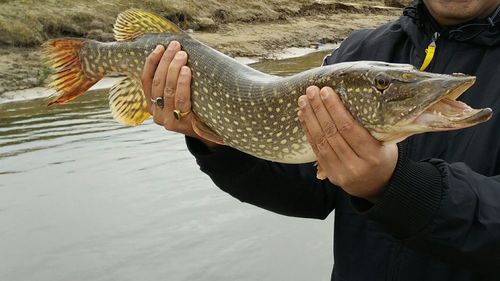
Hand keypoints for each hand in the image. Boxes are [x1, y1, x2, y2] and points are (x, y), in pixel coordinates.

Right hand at [141, 41, 218, 147]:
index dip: (151, 62)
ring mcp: (167, 120)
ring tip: (182, 54)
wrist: (209, 133)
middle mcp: (156, 113)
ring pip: (167, 90)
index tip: (160, 47)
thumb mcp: (179, 96)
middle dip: (166, 61)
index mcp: (151, 104)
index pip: (146, 80)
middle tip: (175, 46)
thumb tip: (176, 52)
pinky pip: (181, 100)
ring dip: (174, 68)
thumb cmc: (195, 108)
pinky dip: (182, 83)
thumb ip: (172, 81)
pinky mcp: (180, 124)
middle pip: (157, 82)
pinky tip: (186, 70)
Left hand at [297, 86, 397, 200]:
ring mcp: (342, 173)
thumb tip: (347, 97)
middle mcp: (356, 166)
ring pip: (321, 142)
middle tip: (311, 91)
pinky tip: (303, 117)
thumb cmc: (382, 153)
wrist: (379, 184)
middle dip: (319, 110)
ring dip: (310, 119)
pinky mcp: (332, 176)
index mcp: (373, 154)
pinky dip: (309, 132)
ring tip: (303, 101)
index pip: (349, 128)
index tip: (325, 91)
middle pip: (332, 133)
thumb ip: (369, 125)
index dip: (334, 109)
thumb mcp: (385, 140)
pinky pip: (316, 151)